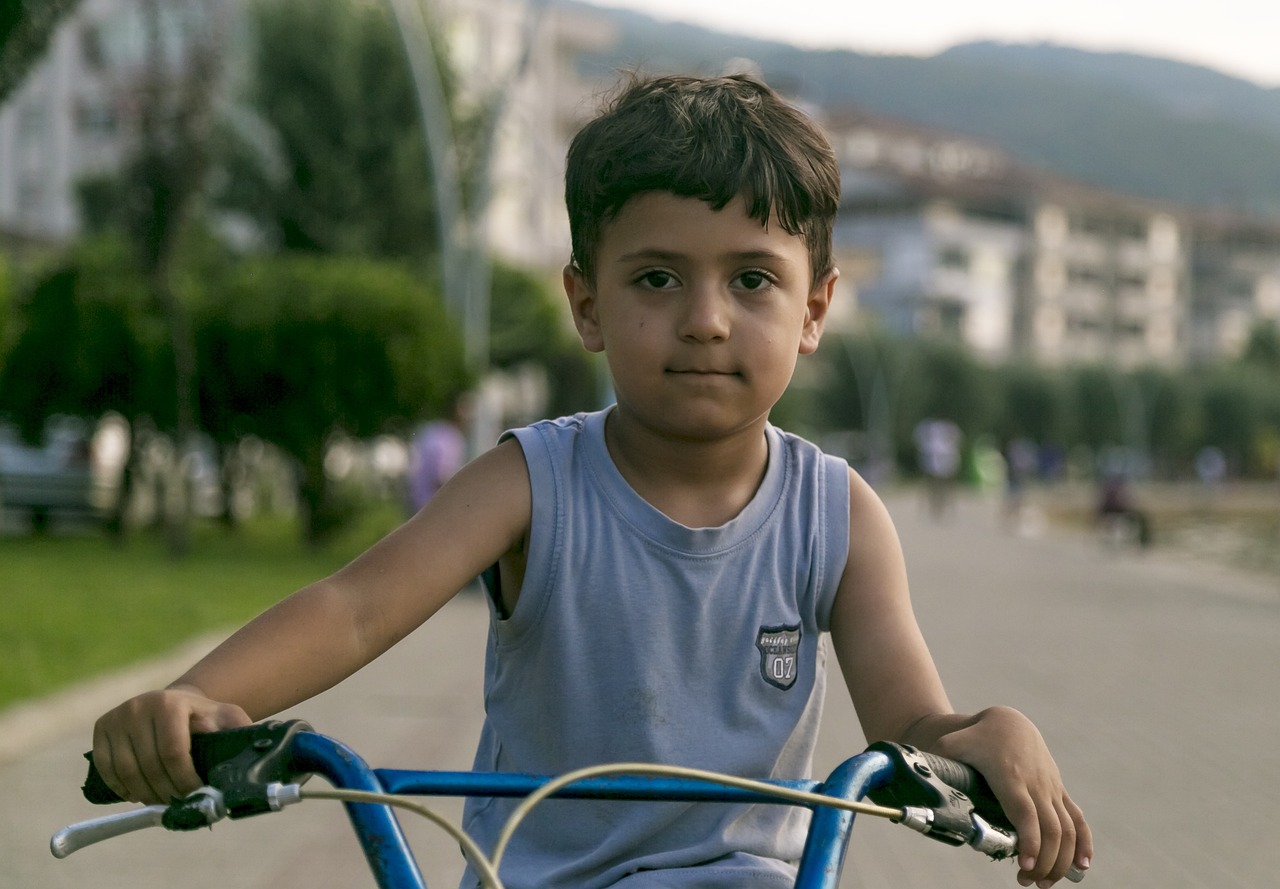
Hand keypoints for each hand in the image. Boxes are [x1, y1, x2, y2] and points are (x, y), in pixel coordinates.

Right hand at [91, 685, 250, 804]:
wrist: (174, 703)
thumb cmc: (204, 716)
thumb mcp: (226, 718)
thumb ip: (238, 732)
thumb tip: (249, 758)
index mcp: (171, 703)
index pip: (173, 752)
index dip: (184, 780)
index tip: (195, 795)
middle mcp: (139, 706)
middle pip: (148, 765)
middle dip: (166, 791)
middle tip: (179, 804)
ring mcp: (116, 717)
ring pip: (126, 770)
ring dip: (145, 793)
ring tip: (162, 801)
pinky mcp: (100, 729)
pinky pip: (106, 769)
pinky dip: (121, 787)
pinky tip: (138, 794)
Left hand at [931, 706, 1091, 886]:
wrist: (1008, 721)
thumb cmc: (976, 736)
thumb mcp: (953, 743)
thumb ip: (937, 759)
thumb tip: (911, 774)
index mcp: (1010, 777)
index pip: (1025, 813)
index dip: (1029, 840)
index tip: (1025, 865)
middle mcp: (1035, 784)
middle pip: (1050, 829)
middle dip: (1044, 861)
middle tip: (1027, 882)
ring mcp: (1050, 788)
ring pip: (1067, 828)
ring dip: (1061, 859)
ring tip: (1044, 883)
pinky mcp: (1058, 790)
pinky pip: (1078, 818)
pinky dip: (1083, 843)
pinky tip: (1082, 867)